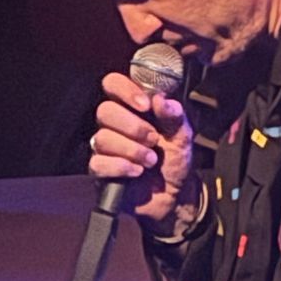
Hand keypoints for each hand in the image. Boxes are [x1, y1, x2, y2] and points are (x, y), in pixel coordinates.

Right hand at [90, 71, 196, 229]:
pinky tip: (137, 172)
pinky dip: (121, 167)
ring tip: (151, 160)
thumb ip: (174, 116)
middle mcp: (115, 125)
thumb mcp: (182, 136)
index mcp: (132, 108)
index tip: (146, 105)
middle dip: (133, 127)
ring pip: (102, 138)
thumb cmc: (174, 161)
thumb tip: (161, 99)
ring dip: (132, 150)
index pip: (113, 84)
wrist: (174, 195)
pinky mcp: (101, 170)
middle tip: (153, 139)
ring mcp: (105, 148)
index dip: (125, 90)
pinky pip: (98, 163)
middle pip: (105, 111)